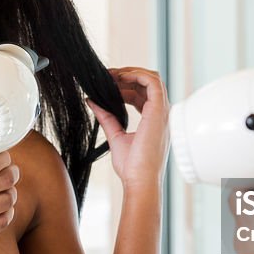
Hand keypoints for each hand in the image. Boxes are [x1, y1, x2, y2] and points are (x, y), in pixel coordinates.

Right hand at [0, 151, 18, 253]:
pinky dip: (7, 212)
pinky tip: (1, 208)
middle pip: (3, 180)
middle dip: (12, 174)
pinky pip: (3, 221)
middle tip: (11, 173)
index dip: (4, 159)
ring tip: (5, 191)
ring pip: (6, 200)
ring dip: (10, 194)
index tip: (5, 159)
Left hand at [86, 67, 169, 190]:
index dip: (125, 86)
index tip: (107, 84)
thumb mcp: (115, 136)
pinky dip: (137, 75)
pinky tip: (120, 77)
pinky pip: (152, 82)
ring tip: (111, 74)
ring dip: (131, 73)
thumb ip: (106, 117)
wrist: (140, 180)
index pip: (141, 94)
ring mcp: (162, 111)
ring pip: (151, 79)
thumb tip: (92, 101)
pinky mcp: (159, 111)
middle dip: (127, 76)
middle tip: (107, 76)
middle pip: (147, 84)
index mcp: (153, 120)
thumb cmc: (132, 167)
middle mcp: (160, 114)